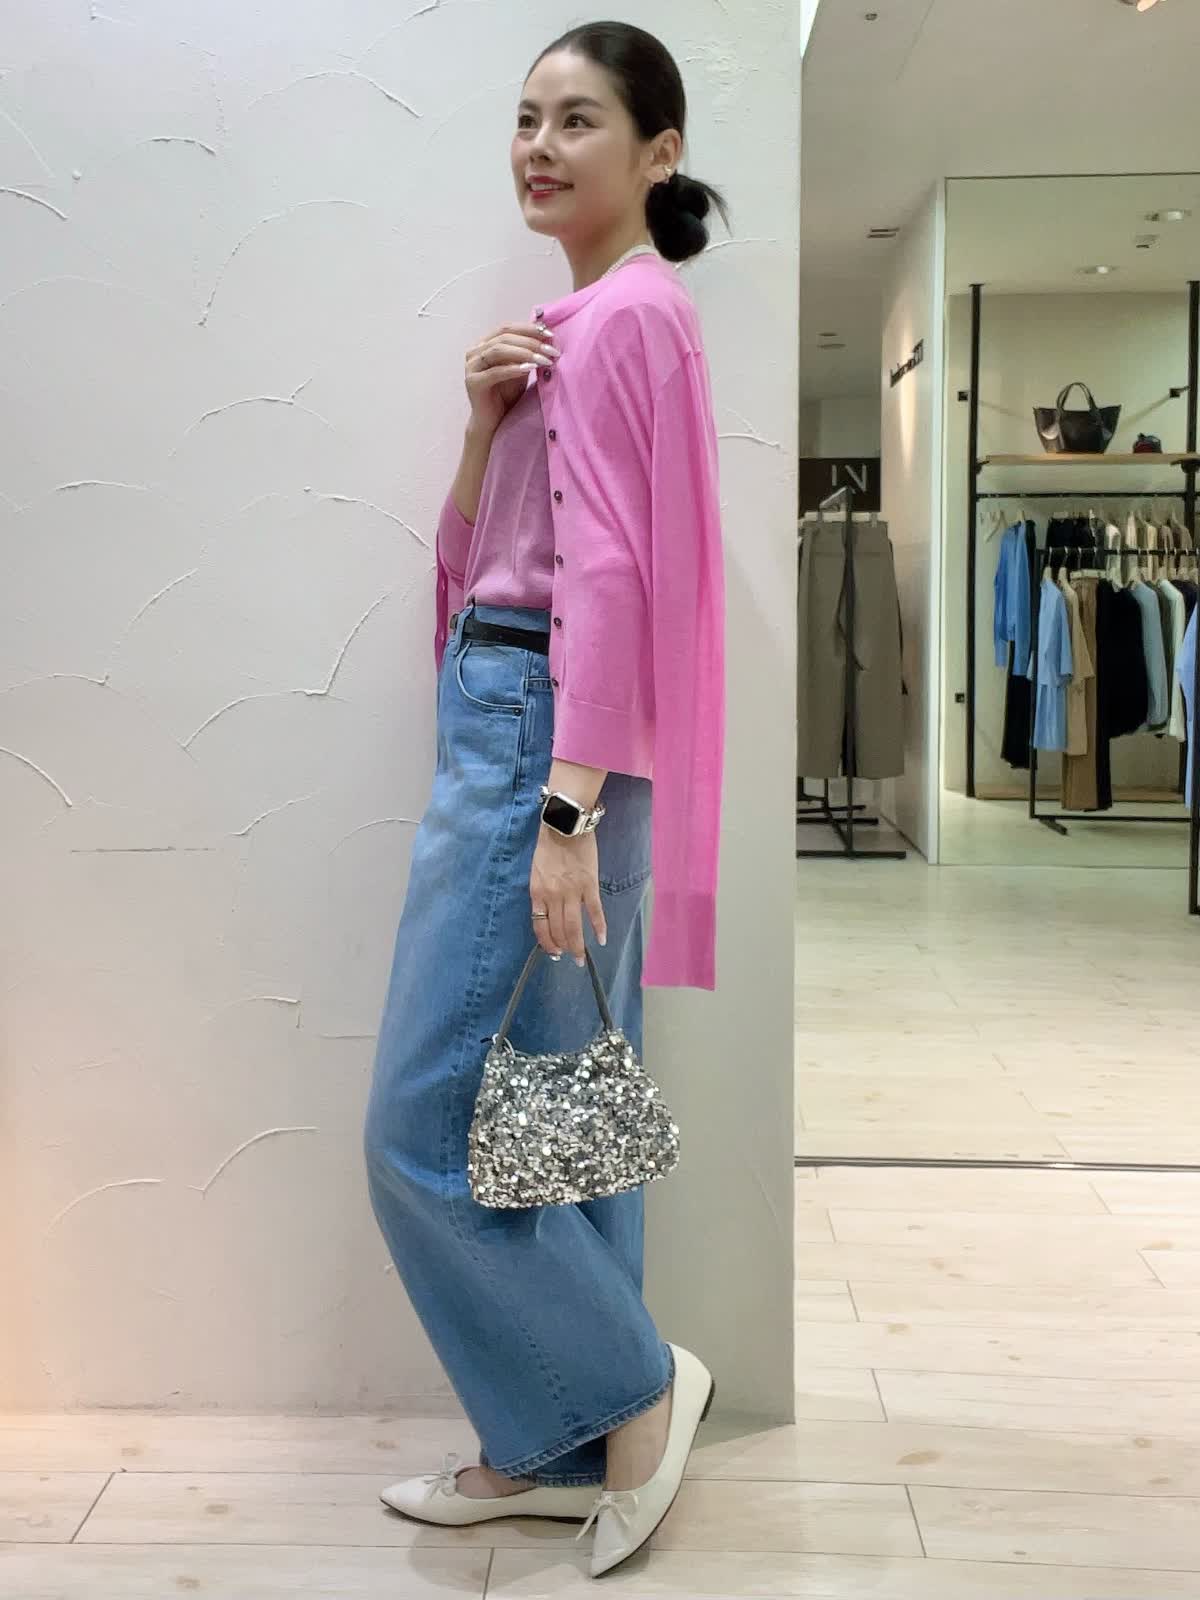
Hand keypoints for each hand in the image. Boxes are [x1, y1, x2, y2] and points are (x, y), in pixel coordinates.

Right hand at [464, 322, 558, 434]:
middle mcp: (475, 352)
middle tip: (551, 350)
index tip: (551, 335)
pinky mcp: (473, 383)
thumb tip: (547, 335)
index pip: (506, 328)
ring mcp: (471, 367)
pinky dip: (513, 369)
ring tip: (544, 360)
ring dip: (524, 353)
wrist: (493, 423)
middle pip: (504, 337)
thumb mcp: (520, 369)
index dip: (529, 328)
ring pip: (498, 351)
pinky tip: (530, 369)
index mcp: (484, 344)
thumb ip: (526, 353)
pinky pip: (495, 372)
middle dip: (531, 342)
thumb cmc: (506, 395)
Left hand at [529, 825, 606, 966]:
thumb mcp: (537, 871)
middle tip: (570, 958)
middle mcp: (553, 896)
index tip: (554, 953)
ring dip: (578, 945)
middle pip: (558, 930)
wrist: (564, 825)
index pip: (540, 926)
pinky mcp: (589, 885)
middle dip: (564, 948)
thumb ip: (542, 893)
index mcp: (537, 892)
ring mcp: (572, 892)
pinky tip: (602, 939)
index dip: (547, 943)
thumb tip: (549, 913)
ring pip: (574, 926)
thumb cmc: (548, 845)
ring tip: (581, 958)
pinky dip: (599, 927)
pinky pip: (595, 911)